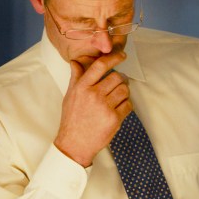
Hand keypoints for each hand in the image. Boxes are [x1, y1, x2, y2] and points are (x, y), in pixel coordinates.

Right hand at [54, 52, 130, 166]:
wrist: (75, 142)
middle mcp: (94, 94)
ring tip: (116, 98)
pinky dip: (126, 105)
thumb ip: (76, 77)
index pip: (99, 66)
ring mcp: (105, 107)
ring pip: (124, 90)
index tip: (122, 56)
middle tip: (117, 85)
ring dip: (124, 92)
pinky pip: (128, 105)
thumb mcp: (70, 95)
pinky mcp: (114, 118)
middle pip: (117, 77)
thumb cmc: (72, 118)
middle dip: (120, 80)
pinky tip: (118, 109)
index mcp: (82, 87)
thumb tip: (76, 61)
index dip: (113, 58)